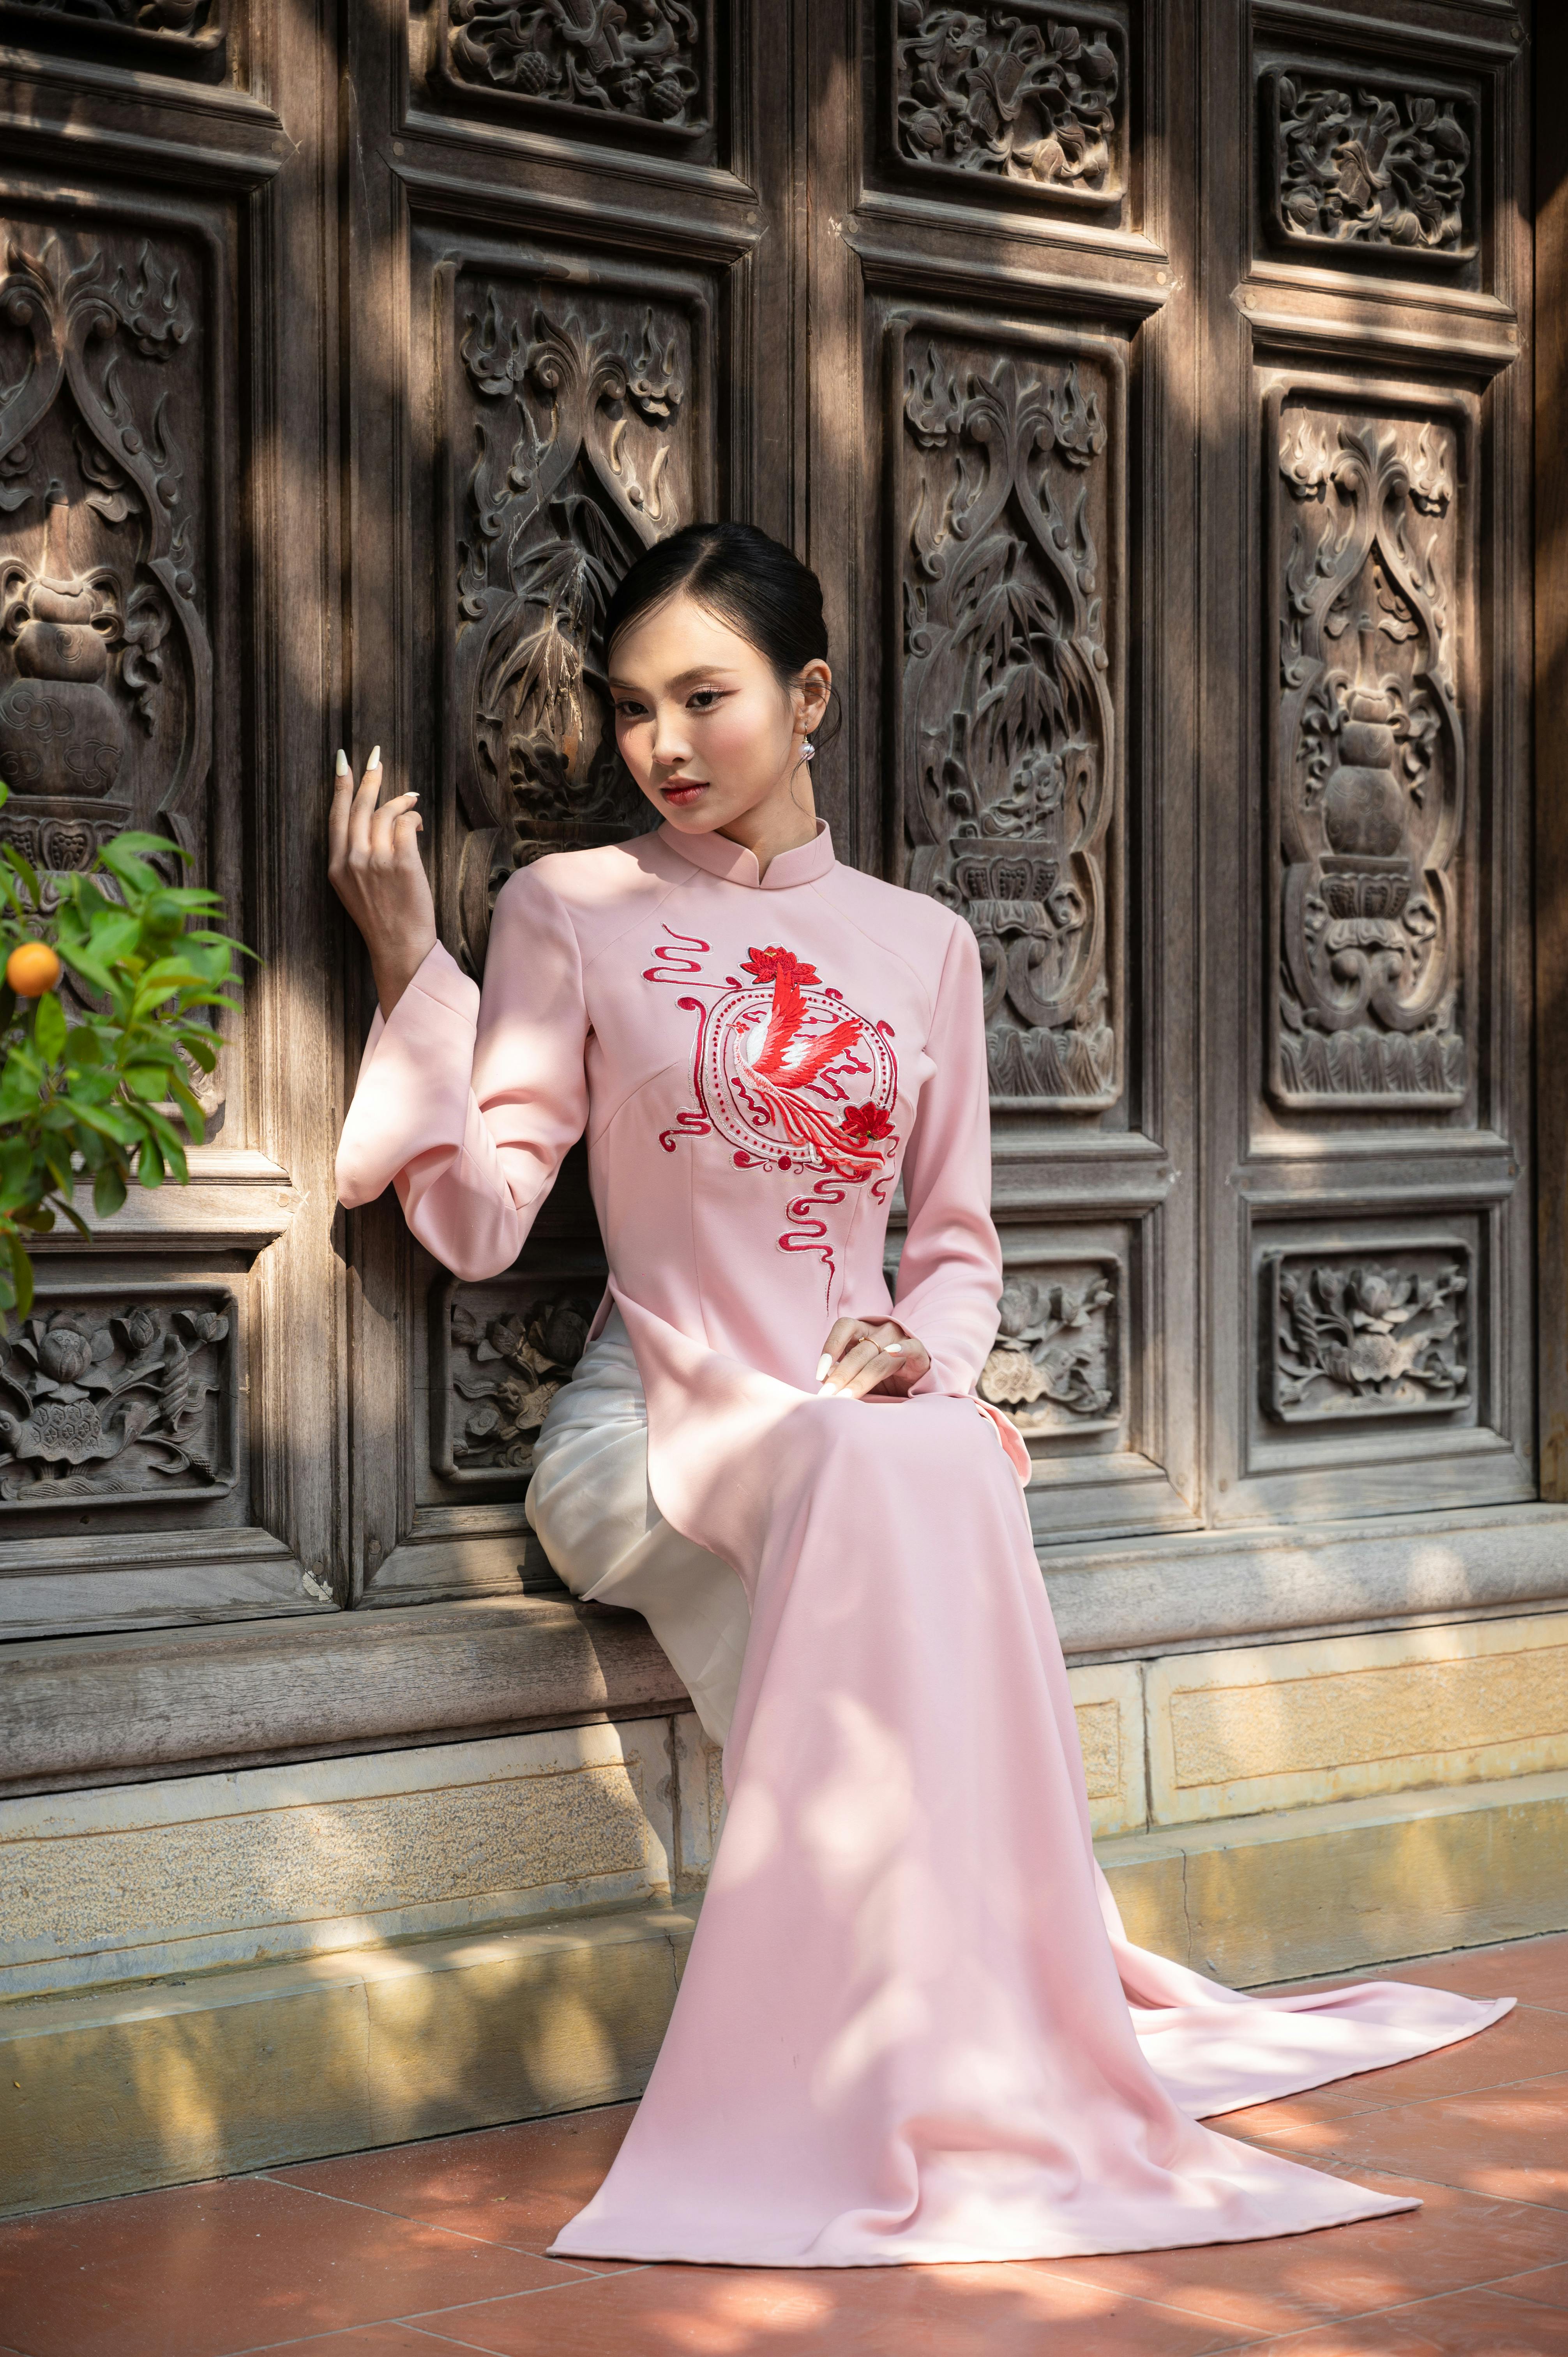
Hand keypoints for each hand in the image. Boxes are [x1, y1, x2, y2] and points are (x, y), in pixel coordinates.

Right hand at [327, 745, 437, 1017]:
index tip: (344, 761)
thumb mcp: (355, 889)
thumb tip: (377, 820)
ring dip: (400, 801)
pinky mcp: (402, 863)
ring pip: (385, 812)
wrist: (400, 947)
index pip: (336, 816)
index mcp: (336, 867)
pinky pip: (406, 824)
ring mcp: (376, 861)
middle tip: (378, 759)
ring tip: (411, 801)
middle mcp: (352, 861)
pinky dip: (413, 818)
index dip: (341, 786)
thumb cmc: (383, 919)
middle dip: (370, 779)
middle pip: (360, 807)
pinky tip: (418, 823)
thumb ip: (357, 857)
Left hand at [815, 1317, 931, 1399]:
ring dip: (861, 1379)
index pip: (844, 1327)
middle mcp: (881, 1331)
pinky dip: (903, 1350)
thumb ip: (841, 1372)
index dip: (831, 1346)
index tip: (820, 1372)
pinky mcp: (919, 1353)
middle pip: (859, 1351)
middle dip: (842, 1374)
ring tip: (846, 1397)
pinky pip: (913, 1347)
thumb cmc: (879, 1376)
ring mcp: (901, 1340)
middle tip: (829, 1394)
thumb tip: (825, 1378)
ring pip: (880, 1358)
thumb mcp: (856, 1372)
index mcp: (863, 1330)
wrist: (913, 1379)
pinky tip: (892, 1354)